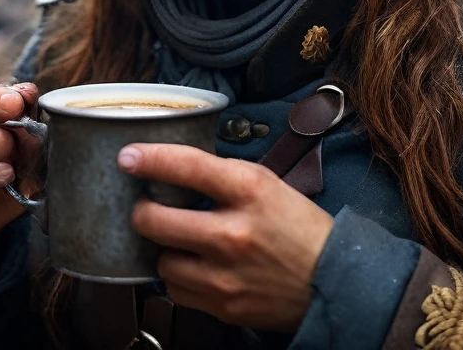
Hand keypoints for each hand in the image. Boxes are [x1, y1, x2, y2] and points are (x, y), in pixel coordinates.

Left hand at [119, 144, 333, 331]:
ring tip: (179, 242)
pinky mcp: (223, 305)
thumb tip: (173, 167)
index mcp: (248, 190)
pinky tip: (194, 266)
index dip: (149, 159)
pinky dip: (179, 278)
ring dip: (164, 249)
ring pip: (161, 260)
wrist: (335, 281)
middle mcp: (233, 232)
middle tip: (147, 208)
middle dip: (142, 212)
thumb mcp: (267, 184)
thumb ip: (221, 175)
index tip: (127, 157)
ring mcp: (226, 273)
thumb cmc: (299, 229)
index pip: (186, 166)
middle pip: (154, 220)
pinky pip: (176, 290)